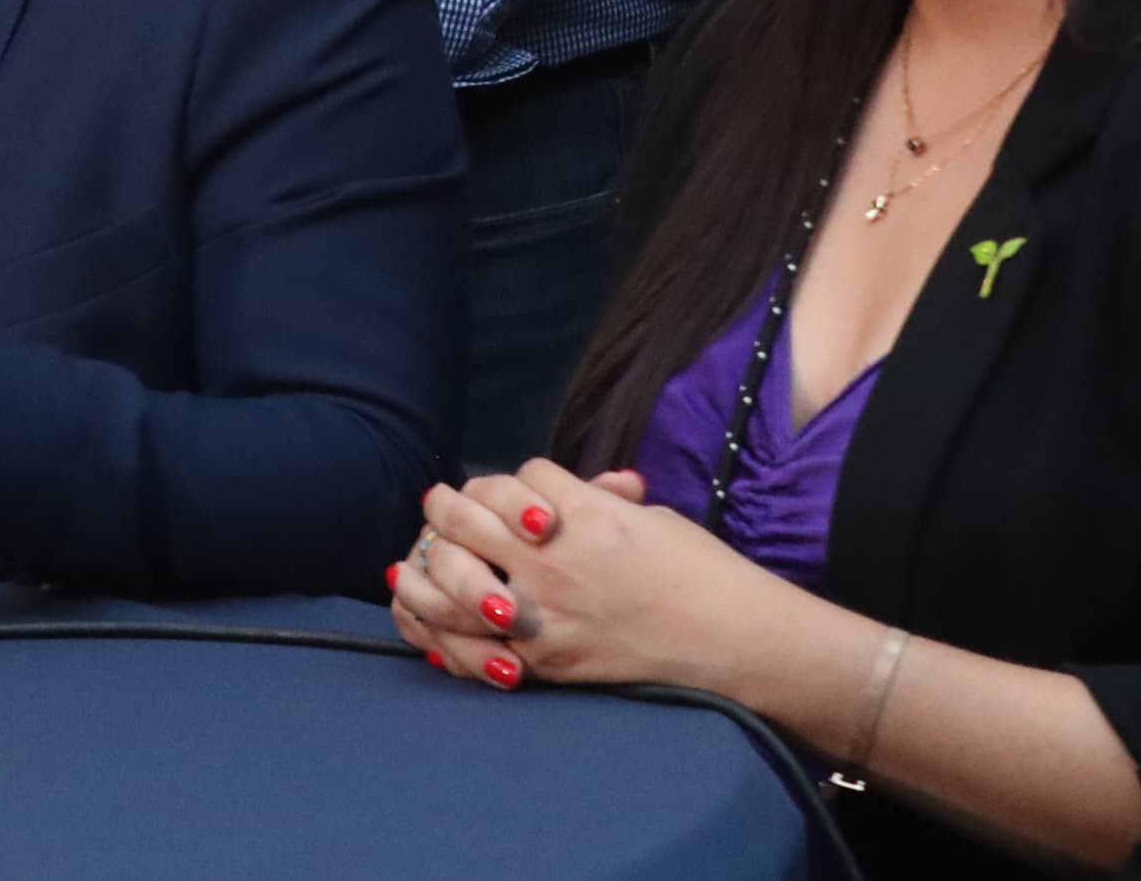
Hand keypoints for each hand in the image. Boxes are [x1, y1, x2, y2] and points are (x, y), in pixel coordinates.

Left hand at [386, 463, 801, 699]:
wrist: (732, 642)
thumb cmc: (703, 573)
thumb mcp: (651, 518)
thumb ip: (603, 502)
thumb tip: (588, 489)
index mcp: (581, 511)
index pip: (515, 478)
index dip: (508, 482)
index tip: (506, 491)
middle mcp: (551, 557)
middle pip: (466, 517)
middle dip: (445, 509)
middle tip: (436, 506)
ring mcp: (542, 612)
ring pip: (451, 579)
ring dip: (424, 567)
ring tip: (408, 562)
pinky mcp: (544, 663)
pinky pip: (471, 646)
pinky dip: (442, 634)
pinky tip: (424, 621)